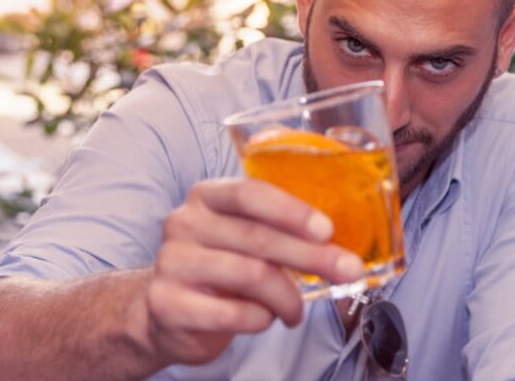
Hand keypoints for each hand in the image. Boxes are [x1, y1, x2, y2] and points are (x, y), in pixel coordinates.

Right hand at [144, 178, 364, 364]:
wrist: (167, 312)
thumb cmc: (221, 269)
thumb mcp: (245, 239)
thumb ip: (279, 232)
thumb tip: (338, 243)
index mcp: (207, 196)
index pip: (250, 194)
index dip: (291, 211)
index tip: (327, 230)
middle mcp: (184, 222)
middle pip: (258, 237)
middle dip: (311, 256)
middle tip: (348, 270)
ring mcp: (172, 262)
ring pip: (250, 275)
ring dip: (287, 297)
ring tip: (296, 311)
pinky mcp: (166, 302)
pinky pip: (230, 312)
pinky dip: (260, 319)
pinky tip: (265, 319)